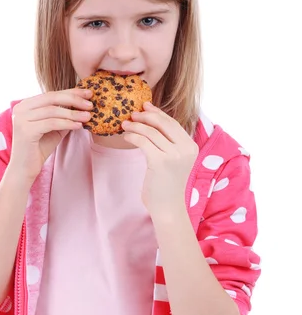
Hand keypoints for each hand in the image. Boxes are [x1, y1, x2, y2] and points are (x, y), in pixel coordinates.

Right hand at [8, 88, 93, 184]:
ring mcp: (21, 119)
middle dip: (74, 99)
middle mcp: (20, 108)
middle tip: (90, 104)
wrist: (25, 168)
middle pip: (52, 98)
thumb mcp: (54, 128)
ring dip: (73, 113)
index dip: (71, 92)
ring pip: (52, 111)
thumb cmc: (40, 147)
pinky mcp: (26, 130)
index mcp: (26, 104)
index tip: (88, 93)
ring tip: (87, 116)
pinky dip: (67, 123)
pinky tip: (78, 126)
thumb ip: (64, 115)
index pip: (51, 94)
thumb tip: (84, 105)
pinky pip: (51, 123)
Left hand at [121, 102, 198, 217]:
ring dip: (135, 126)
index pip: (172, 123)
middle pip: (163, 123)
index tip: (145, 106)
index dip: (157, 113)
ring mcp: (174, 155)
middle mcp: (186, 149)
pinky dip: (132, 136)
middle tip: (132, 114)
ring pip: (151, 132)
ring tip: (124, 125)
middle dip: (146, 116)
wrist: (168, 208)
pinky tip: (126, 137)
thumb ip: (167, 143)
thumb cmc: (166, 184)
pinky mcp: (160, 162)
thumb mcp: (172, 160)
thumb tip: (151, 120)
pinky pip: (143, 142)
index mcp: (191, 146)